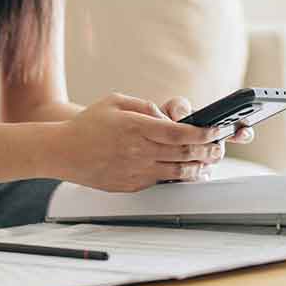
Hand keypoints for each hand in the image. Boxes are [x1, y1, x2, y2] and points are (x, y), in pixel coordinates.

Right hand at [53, 93, 227, 192]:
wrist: (63, 152)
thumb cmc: (88, 124)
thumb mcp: (116, 101)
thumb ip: (145, 106)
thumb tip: (168, 117)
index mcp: (136, 127)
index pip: (180, 133)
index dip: (204, 133)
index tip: (217, 130)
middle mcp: (139, 150)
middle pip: (185, 154)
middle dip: (209, 151)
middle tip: (221, 146)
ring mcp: (136, 170)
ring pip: (178, 172)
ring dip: (199, 168)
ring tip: (210, 162)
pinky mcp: (133, 184)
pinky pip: (162, 181)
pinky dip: (180, 177)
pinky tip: (189, 172)